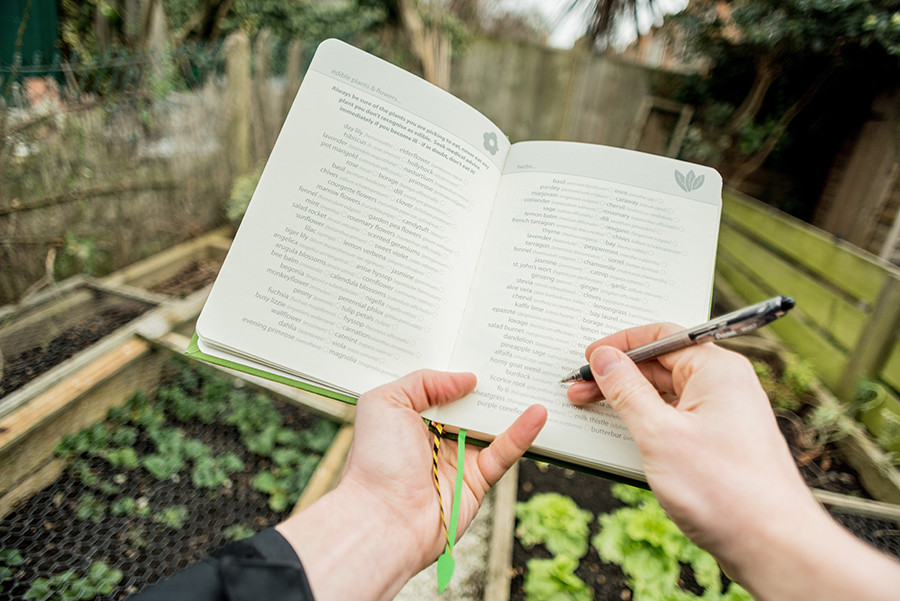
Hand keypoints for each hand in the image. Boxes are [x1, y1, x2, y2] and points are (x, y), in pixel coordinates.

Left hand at [278, 369, 545, 600]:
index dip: (457, 367)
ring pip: (491, 424)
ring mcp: (458, 457)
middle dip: (490, 382)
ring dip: (511, 404)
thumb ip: (424, 381)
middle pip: (470, 403)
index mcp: (410, 417)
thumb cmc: (375, 460)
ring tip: (532, 376)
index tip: (480, 343)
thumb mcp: (386, 402)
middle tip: (514, 353)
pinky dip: (523, 433)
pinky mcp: (478, 479)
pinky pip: (504, 452)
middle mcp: (435, 435)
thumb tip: (467, 379)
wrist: (383, 518)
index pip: (439, 386)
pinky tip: (537, 412)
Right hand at [567, 323, 899, 600]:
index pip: (661, 336)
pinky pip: (676, 420)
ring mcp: (725, 415)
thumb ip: (626, 390)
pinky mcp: (721, 443)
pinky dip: (647, 423)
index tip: (589, 359)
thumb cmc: (725, 491)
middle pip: (661, 365)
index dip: (620, 344)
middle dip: (617, 376)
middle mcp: (725, 386)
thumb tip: (605, 359)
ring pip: (667, 394)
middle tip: (580, 391)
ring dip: (629, 401)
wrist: (773, 546)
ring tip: (595, 412)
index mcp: (717, 370)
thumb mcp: (659, 434)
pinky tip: (624, 436)